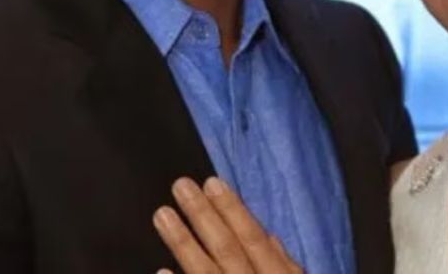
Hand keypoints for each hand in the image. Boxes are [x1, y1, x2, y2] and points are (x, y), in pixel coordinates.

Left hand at [153, 177, 302, 273]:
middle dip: (203, 216)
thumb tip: (272, 237)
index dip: (232, 210)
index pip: (253, 239)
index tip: (212, 183)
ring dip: (183, 243)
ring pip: (204, 272)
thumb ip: (287, 265)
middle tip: (182, 186)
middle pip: (227, 249)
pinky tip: (160, 269)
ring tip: (162, 215)